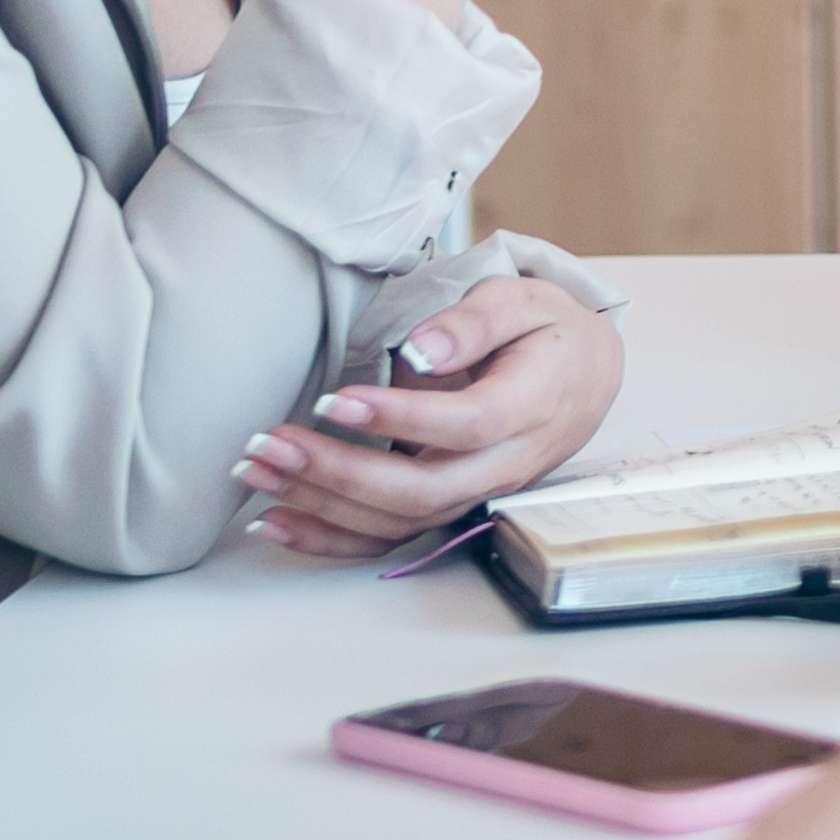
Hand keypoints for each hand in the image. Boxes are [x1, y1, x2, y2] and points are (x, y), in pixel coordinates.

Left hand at [237, 278, 622, 554]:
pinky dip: (329, 539)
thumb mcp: (524, 301)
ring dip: (320, 504)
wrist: (584, 378)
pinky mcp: (449, 505)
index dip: (399, 420)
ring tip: (254, 470)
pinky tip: (275, 522)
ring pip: (398, 521)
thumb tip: (423, 351)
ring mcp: (475, 493)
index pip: (465, 426)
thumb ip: (474, 321)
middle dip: (337, 474)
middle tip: (271, 444)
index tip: (335, 400)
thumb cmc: (548, 333)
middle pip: (422, 490)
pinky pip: (389, 538)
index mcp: (530, 408)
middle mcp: (504, 465)